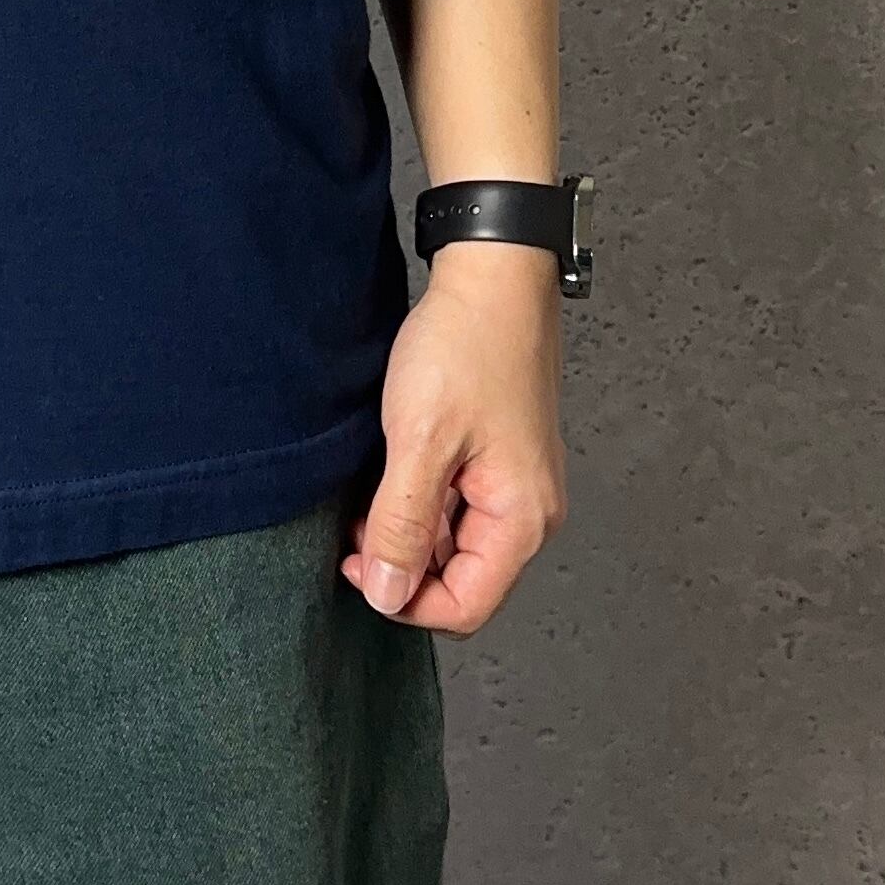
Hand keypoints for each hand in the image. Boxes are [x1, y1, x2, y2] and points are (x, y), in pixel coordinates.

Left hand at [344, 242, 565, 632]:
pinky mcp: (497, 461)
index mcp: (521, 519)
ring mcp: (514, 485)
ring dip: (406, 532)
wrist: (491, 276)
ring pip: (453, 545)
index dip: (403, 600)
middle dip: (402, 565)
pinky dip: (418, 504)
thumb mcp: (418, 441)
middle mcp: (528, 512)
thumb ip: (403, 525)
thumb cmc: (466, 347)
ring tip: (370, 492)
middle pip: (461, 580)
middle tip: (356, 525)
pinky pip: (455, 509)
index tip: (357, 565)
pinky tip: (389, 473)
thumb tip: (388, 594)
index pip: (465, 608)